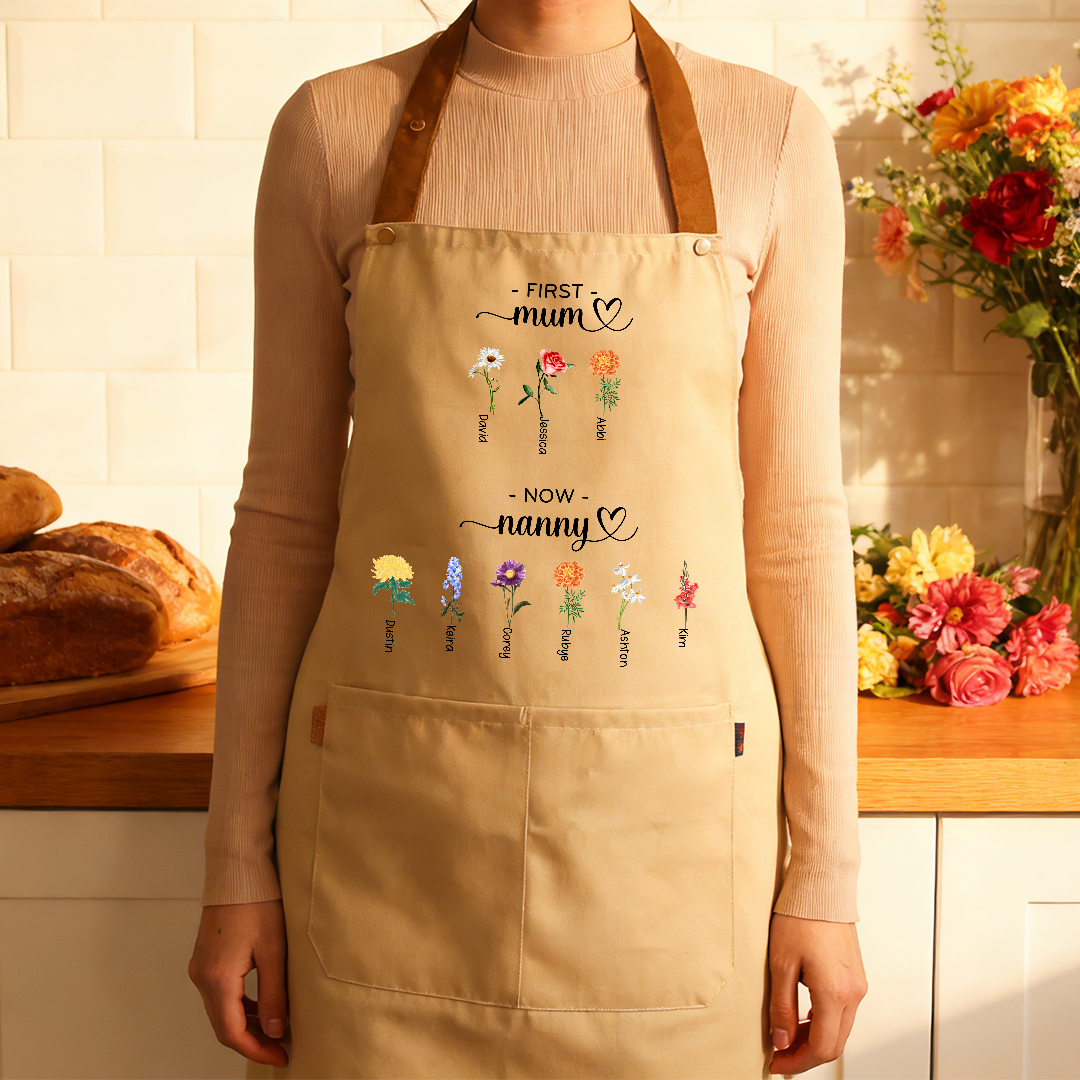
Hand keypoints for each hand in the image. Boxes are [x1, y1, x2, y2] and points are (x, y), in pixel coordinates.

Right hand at [188, 899, 289, 1066]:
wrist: (238, 872)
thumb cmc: (258, 903)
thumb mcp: (273, 951)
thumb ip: (274, 994)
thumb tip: (275, 1030)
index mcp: (217, 979)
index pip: (232, 1033)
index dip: (257, 1049)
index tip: (280, 1056)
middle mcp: (202, 978)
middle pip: (223, 1026)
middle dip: (252, 1041)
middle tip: (281, 1047)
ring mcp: (201, 968)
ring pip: (221, 1012)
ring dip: (246, 1025)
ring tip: (276, 1030)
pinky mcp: (206, 959)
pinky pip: (220, 995)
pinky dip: (239, 1007)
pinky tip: (261, 1007)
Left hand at [767, 912, 867, 1074]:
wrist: (822, 886)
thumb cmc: (800, 916)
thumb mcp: (781, 963)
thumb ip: (782, 1007)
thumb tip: (782, 1041)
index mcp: (835, 993)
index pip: (822, 1048)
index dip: (797, 1062)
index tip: (776, 1062)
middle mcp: (854, 993)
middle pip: (834, 1043)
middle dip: (806, 1054)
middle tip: (778, 1054)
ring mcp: (858, 984)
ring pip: (840, 1028)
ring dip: (815, 1038)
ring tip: (786, 1034)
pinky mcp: (856, 975)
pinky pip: (843, 1010)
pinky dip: (823, 1021)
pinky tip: (803, 1016)